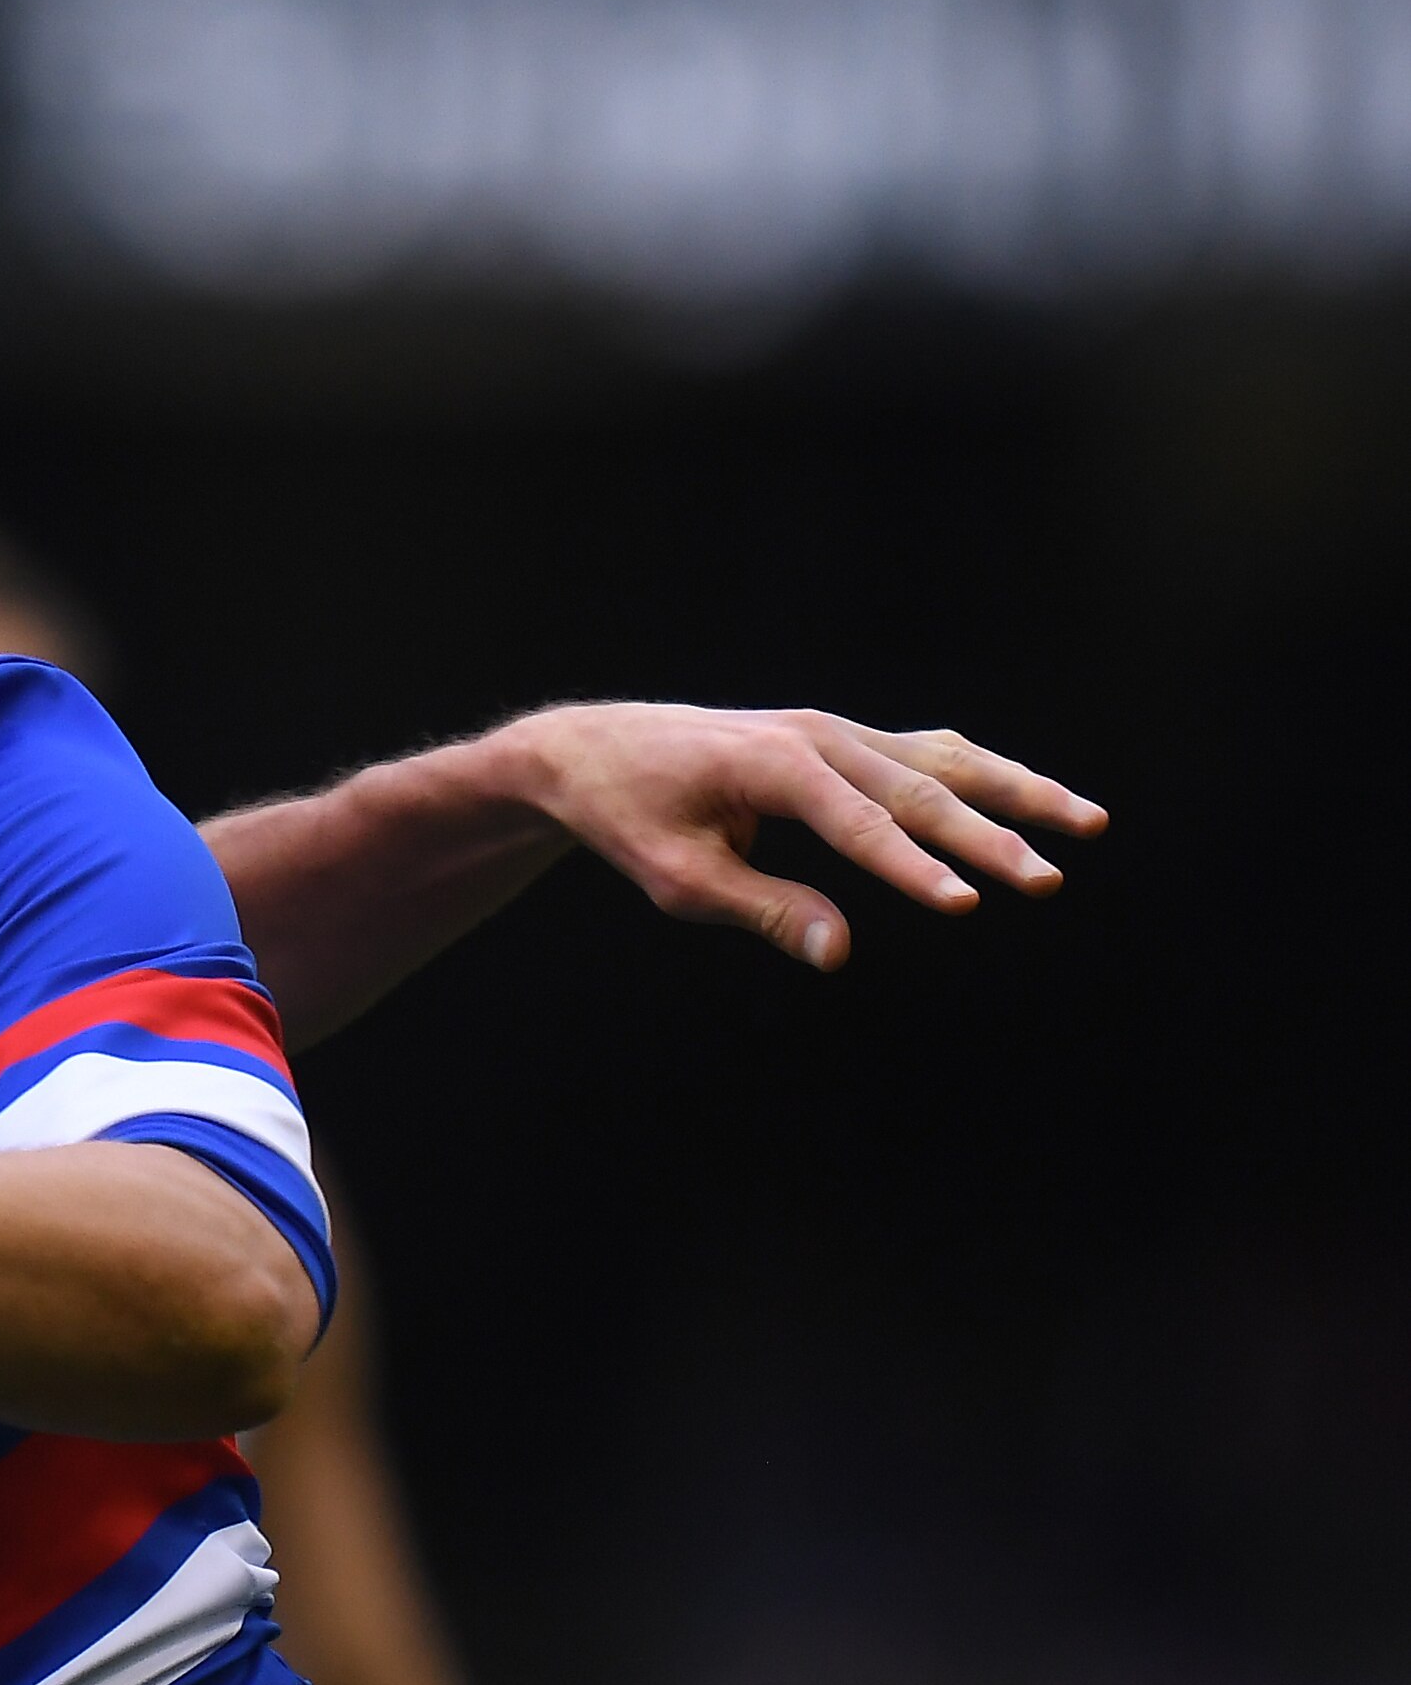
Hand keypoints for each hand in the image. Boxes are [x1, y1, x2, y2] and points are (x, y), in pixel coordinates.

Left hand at [506, 703, 1103, 970]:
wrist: (594, 749)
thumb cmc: (630, 816)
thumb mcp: (679, 877)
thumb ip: (764, 909)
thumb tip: (840, 953)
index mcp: (771, 764)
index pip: (858, 824)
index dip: (912, 868)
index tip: (965, 905)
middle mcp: (815, 736)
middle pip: (917, 790)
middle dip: (988, 839)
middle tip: (1046, 882)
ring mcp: (833, 731)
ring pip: (944, 761)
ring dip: (1018, 793)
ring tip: (1091, 824)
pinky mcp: (841, 740)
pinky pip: (926, 755)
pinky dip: (983, 777)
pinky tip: (1033, 800)